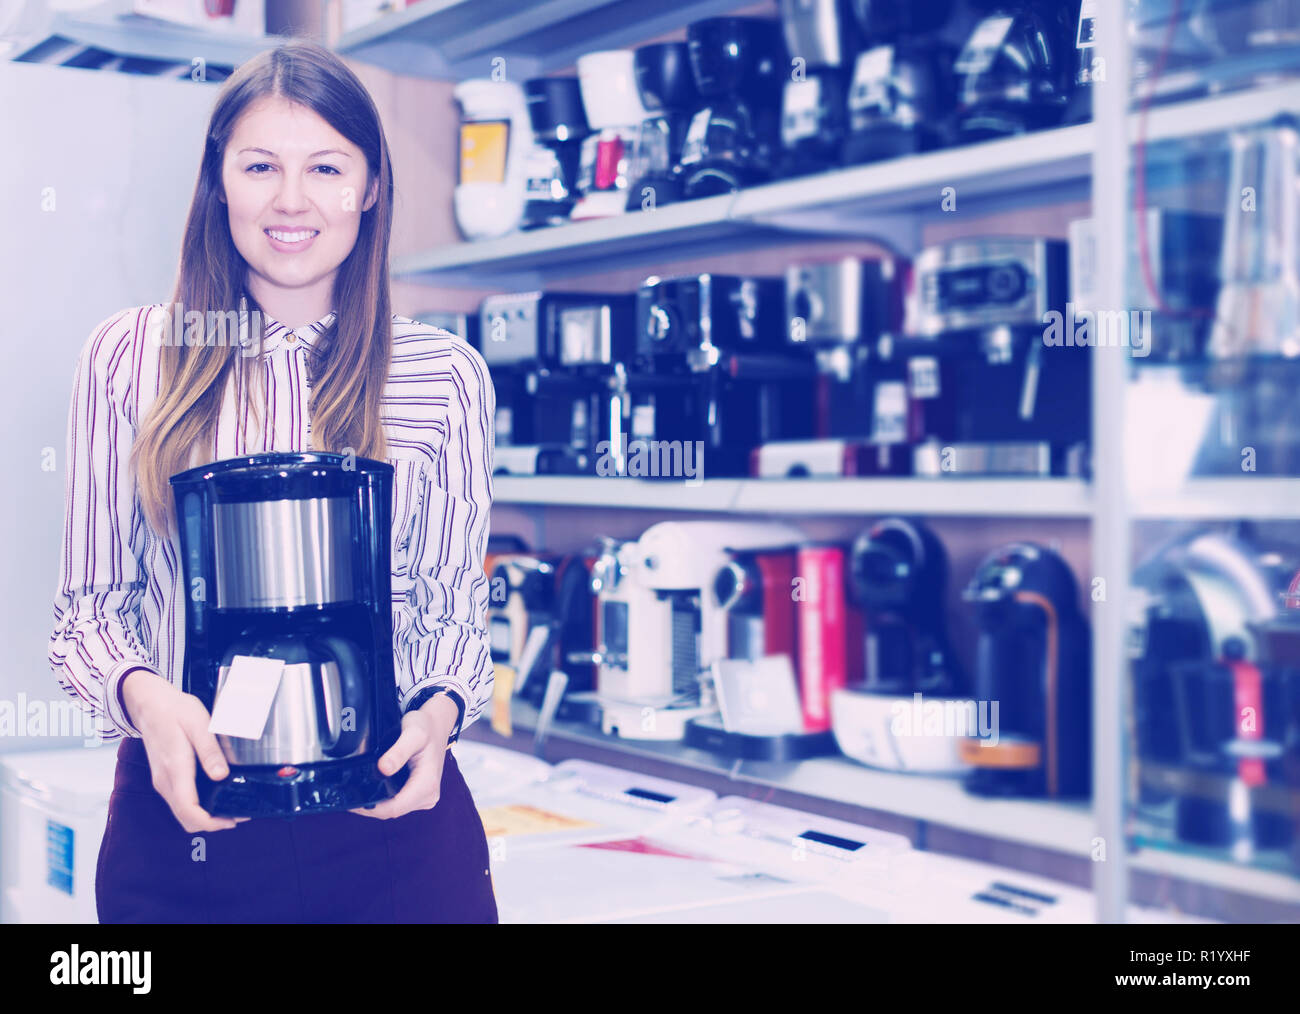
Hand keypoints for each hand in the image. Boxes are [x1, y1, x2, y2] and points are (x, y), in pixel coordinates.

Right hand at [121, 669, 249, 832]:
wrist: (149, 703)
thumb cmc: (175, 710)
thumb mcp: (199, 724)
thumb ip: (210, 751)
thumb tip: (221, 776)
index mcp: (175, 769)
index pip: (188, 810)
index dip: (210, 823)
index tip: (232, 821)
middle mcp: (165, 781)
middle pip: (185, 818)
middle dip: (211, 824)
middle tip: (237, 814)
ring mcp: (162, 781)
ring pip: (182, 812)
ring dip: (204, 816)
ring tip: (230, 805)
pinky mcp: (164, 777)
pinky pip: (180, 801)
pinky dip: (197, 807)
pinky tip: (215, 795)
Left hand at [349, 692, 457, 819]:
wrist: (436, 725)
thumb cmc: (426, 727)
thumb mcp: (413, 733)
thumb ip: (399, 751)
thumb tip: (383, 769)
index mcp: (427, 784)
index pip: (395, 808)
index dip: (371, 808)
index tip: (352, 801)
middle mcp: (428, 795)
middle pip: (392, 811)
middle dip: (370, 806)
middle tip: (347, 794)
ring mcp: (424, 797)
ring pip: (393, 809)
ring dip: (375, 803)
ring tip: (356, 791)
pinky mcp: (419, 795)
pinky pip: (397, 803)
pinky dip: (383, 799)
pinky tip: (371, 789)